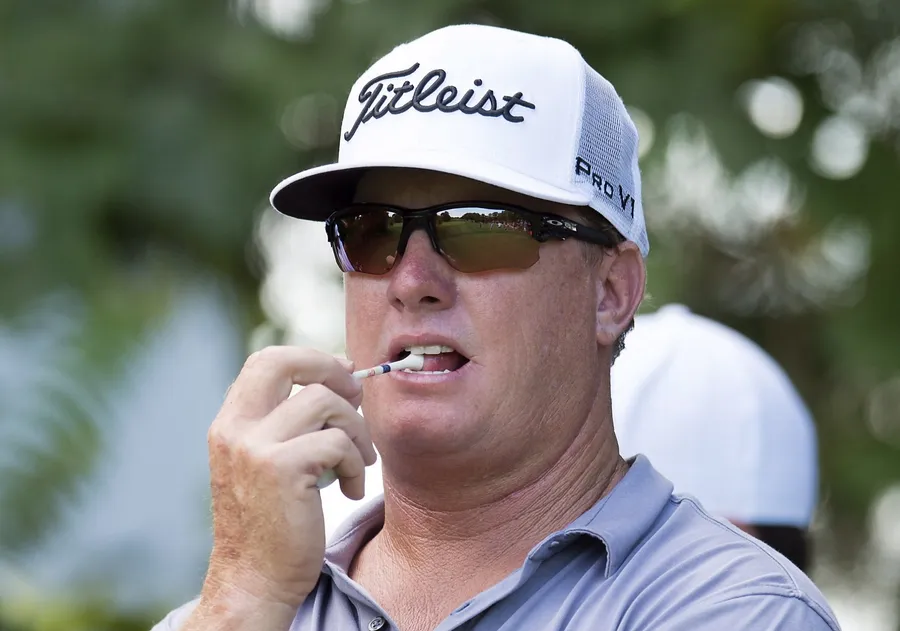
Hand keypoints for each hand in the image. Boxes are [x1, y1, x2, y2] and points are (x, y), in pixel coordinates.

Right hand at [198, 346, 374, 612]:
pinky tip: (350, 488)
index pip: (267, 361)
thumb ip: (290, 422)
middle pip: (285, 361)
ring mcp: (255, 447)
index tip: (344, 377)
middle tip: (356, 395)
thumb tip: (342, 373)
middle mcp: (235, 429)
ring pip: (325, 402)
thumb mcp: (268, 463)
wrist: (255, 582)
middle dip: (331, 369)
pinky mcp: (281, 469)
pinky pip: (338, 442)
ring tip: (358, 462)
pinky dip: (356, 464)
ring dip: (356, 430)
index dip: (312, 360)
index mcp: (230, 424)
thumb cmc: (272, 524)